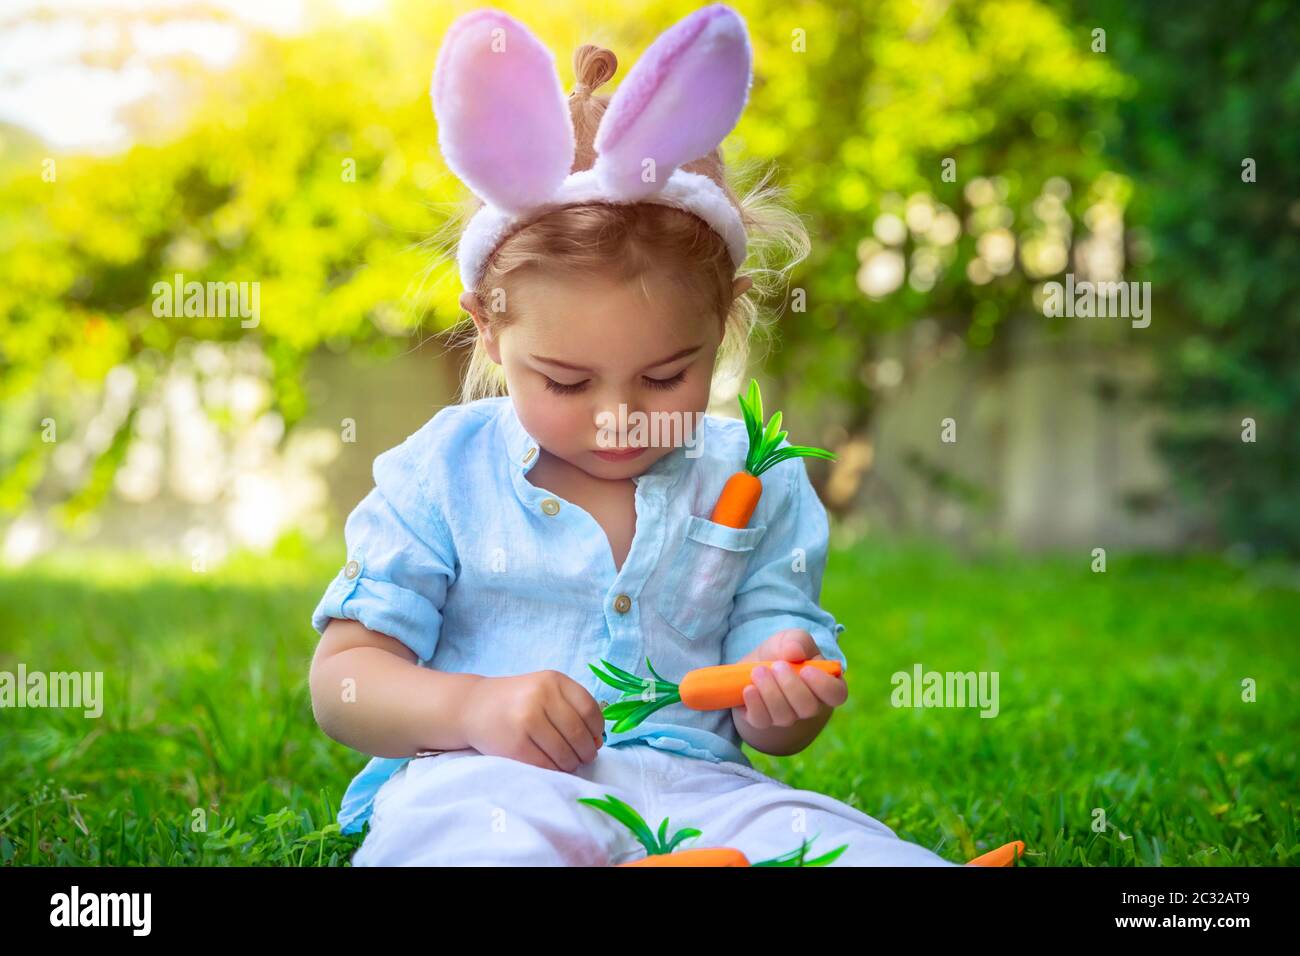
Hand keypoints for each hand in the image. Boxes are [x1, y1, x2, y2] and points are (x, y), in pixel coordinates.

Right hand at [463, 671, 604, 772]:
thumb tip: (597, 740)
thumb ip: (571, 707)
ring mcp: (526, 720)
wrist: (474, 706)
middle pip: (578, 734)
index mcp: (553, 681)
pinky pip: (546, 765)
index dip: (597, 730)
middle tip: (585, 758)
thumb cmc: (517, 700)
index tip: (595, 740)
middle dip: (586, 752)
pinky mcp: (515, 744)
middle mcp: (540, 697)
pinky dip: (554, 770)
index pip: (589, 710)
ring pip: (564, 753)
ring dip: (571, 764)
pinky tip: (552, 766)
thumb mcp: (545, 689)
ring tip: (568, 763)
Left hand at [732, 628, 847, 729]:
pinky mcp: (762, 720)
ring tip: (758, 671)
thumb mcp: (792, 639)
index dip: (823, 686)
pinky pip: (761, 721)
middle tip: (777, 665)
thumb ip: (797, 641)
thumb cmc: (782, 652)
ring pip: (784, 716)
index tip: (806, 670)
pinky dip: (755, 704)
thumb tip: (794, 652)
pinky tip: (749, 689)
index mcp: (825, 684)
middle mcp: (809, 706)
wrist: (756, 665)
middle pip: (808, 708)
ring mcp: (786, 717)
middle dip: (791, 686)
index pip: (836, 694)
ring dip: (770, 692)